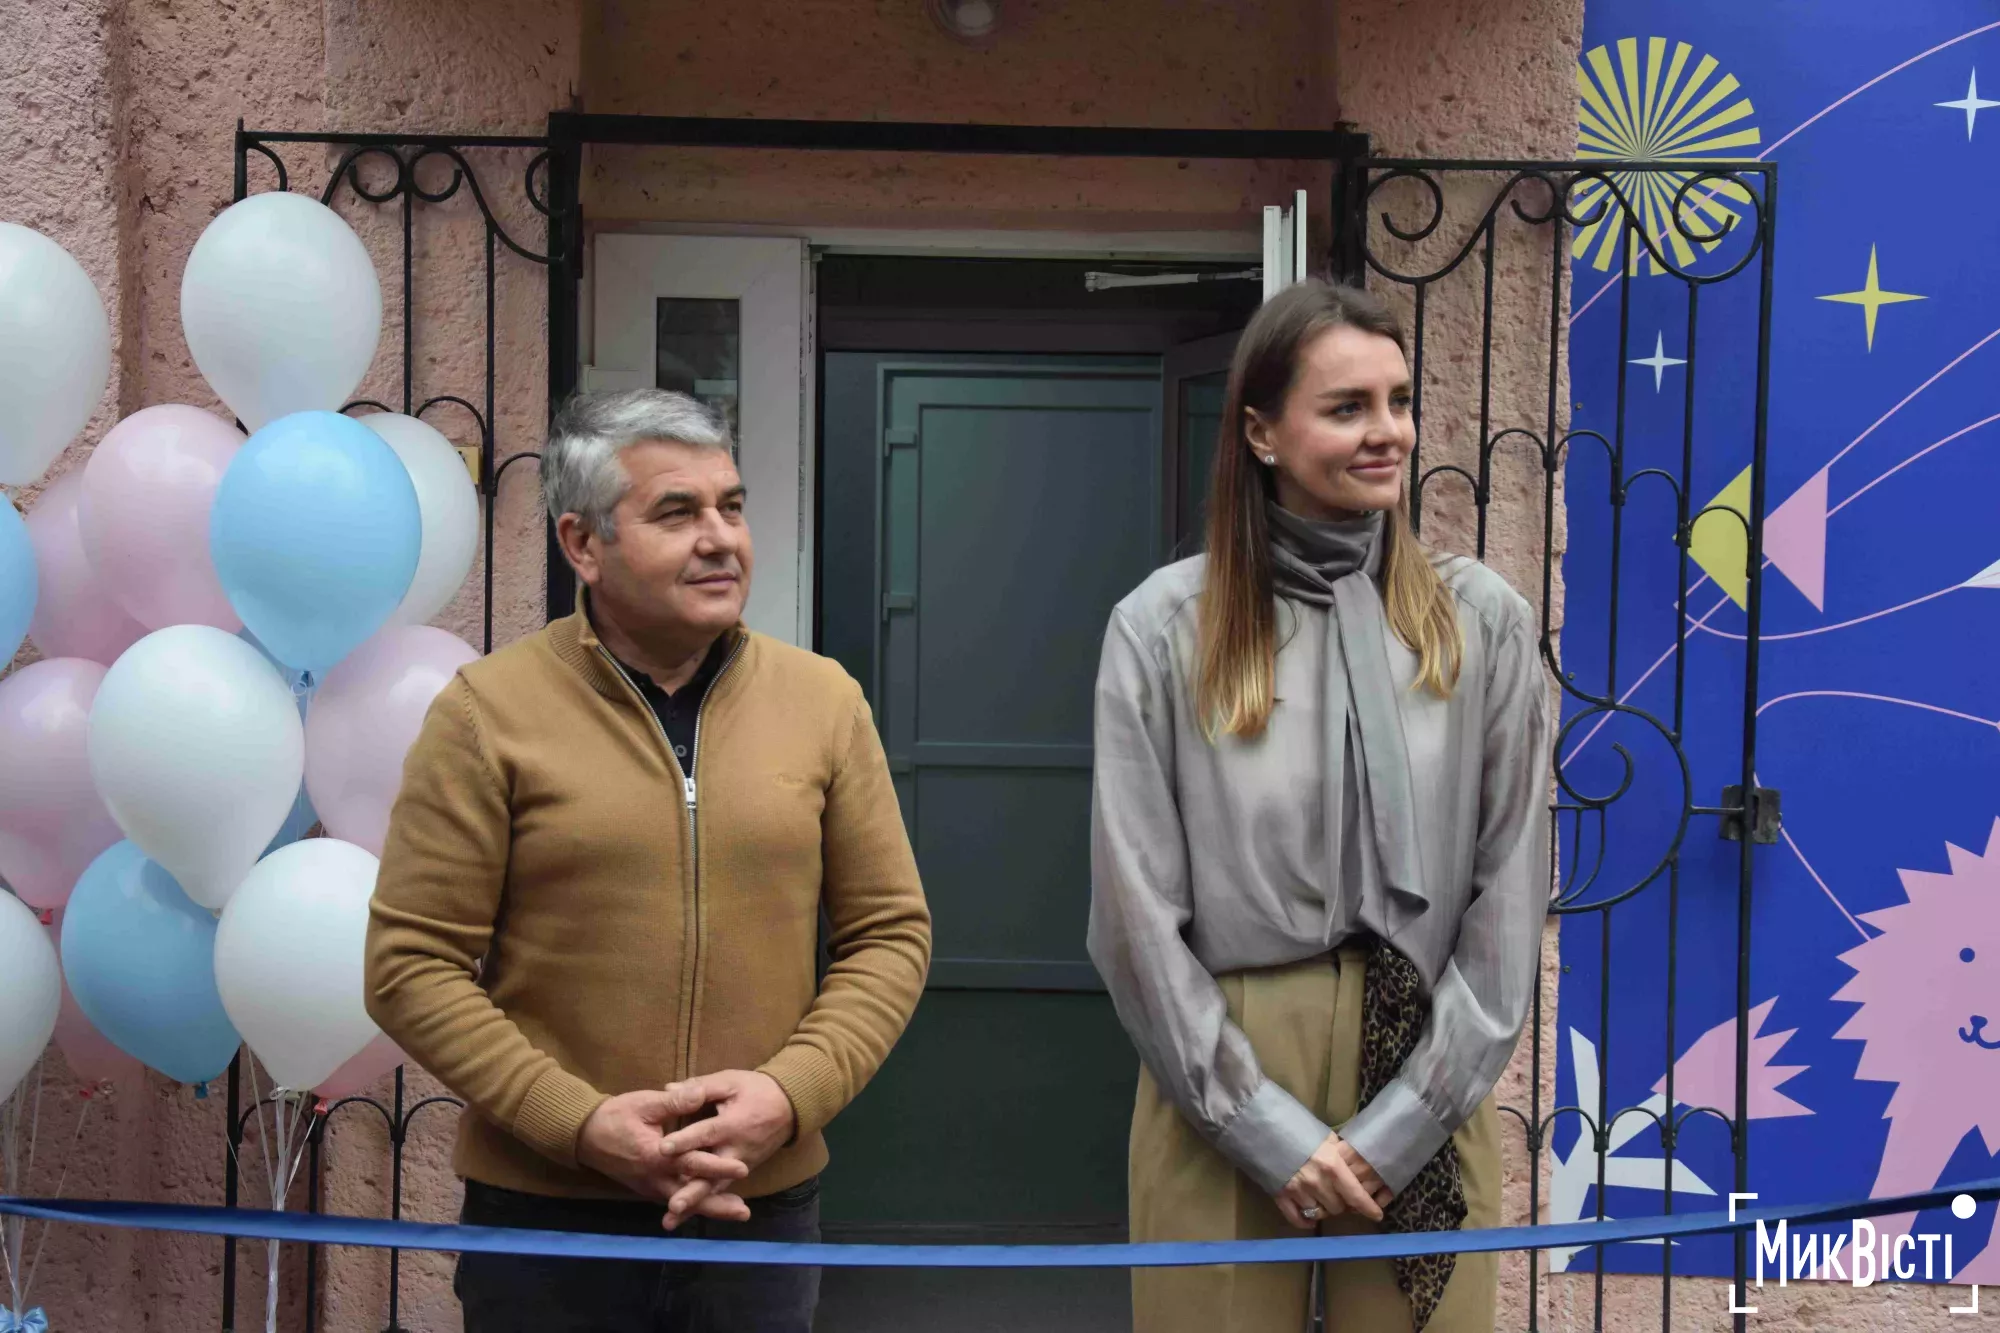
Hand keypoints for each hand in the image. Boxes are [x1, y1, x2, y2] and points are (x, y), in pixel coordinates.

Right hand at [575, 1090, 746, 1203]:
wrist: (584, 1135)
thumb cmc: (615, 1116)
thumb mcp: (644, 1103)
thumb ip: (674, 1101)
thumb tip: (701, 1092)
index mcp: (655, 1156)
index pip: (692, 1163)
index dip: (718, 1166)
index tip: (742, 1168)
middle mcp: (654, 1178)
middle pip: (690, 1197)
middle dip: (717, 1205)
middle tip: (744, 1213)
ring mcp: (650, 1186)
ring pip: (683, 1202)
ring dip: (709, 1207)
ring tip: (737, 1212)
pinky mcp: (648, 1187)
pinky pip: (674, 1198)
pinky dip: (693, 1204)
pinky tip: (711, 1203)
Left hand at [656, 1071, 797, 1228]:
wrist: (790, 1106)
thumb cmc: (756, 1090)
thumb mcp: (731, 1082)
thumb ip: (700, 1087)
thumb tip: (668, 1089)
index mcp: (732, 1125)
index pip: (705, 1134)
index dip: (684, 1140)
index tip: (662, 1149)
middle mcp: (736, 1151)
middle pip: (712, 1174)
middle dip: (692, 1191)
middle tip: (673, 1205)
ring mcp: (740, 1166)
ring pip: (714, 1189)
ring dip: (694, 1205)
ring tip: (672, 1221)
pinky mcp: (740, 1172)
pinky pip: (720, 1190)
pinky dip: (704, 1205)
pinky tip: (684, 1217)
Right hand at [1277, 1132, 1391, 1228]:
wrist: (1262, 1126)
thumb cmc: (1297, 1127)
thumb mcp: (1324, 1137)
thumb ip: (1339, 1153)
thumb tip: (1352, 1165)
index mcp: (1332, 1166)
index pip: (1356, 1195)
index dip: (1369, 1208)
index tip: (1377, 1214)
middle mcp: (1317, 1182)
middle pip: (1338, 1208)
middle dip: (1342, 1205)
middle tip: (1340, 1197)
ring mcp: (1298, 1191)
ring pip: (1319, 1214)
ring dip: (1323, 1210)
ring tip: (1323, 1201)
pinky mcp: (1280, 1196)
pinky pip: (1297, 1218)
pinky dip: (1305, 1221)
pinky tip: (1310, 1219)